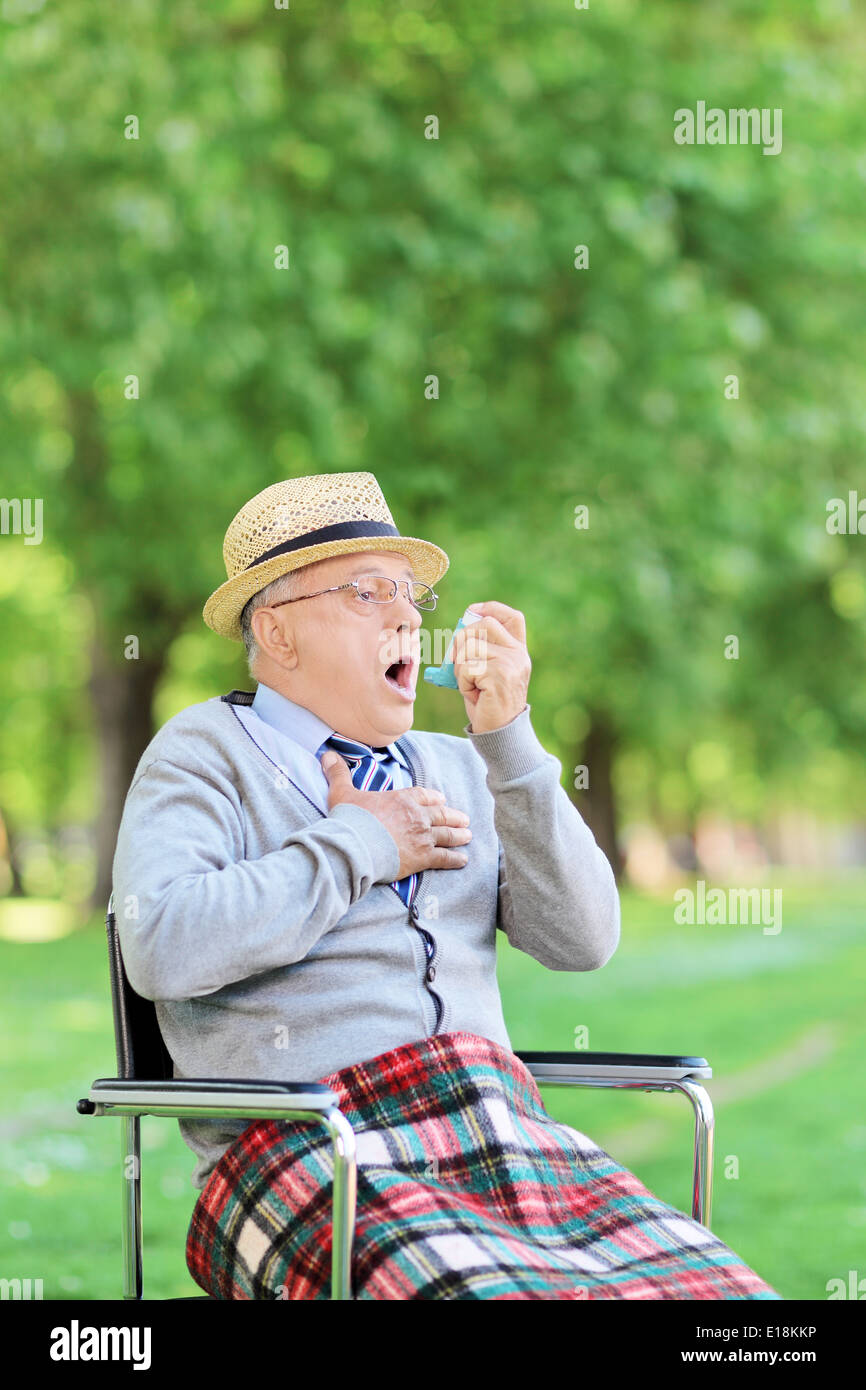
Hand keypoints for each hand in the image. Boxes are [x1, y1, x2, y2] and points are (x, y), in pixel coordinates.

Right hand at [320, 752, 472, 877]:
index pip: (423, 796)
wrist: (355, 846)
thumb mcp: (342, 792)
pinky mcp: (422, 858)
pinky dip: (455, 859)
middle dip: (453, 817)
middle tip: (464, 819)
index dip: (433, 799)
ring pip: (446, 835)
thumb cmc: (349, 819)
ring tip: (468, 836)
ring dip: (458, 835)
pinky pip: (444, 858)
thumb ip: (338, 774)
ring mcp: (422, 837)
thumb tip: (327, 754)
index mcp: (402, 799)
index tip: (441, 800)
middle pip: (440, 815)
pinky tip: (463, 860)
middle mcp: (417, 816)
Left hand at [451, 601, 530, 733]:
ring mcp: (511, 664)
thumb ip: (479, 650)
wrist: (499, 732)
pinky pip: (468, 667)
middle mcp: (518, 654)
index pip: (512, 617)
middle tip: (459, 662)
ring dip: (461, 667)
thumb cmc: (488, 702)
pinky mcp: (500, 675)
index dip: (492, 608)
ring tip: (470, 684)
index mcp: (518, 651)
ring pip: (471, 647)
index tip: (473, 610)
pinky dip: (463, 681)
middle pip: (484, 625)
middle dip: (463, 639)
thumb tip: (459, 632)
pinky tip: (474, 693)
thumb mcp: (485, 671)